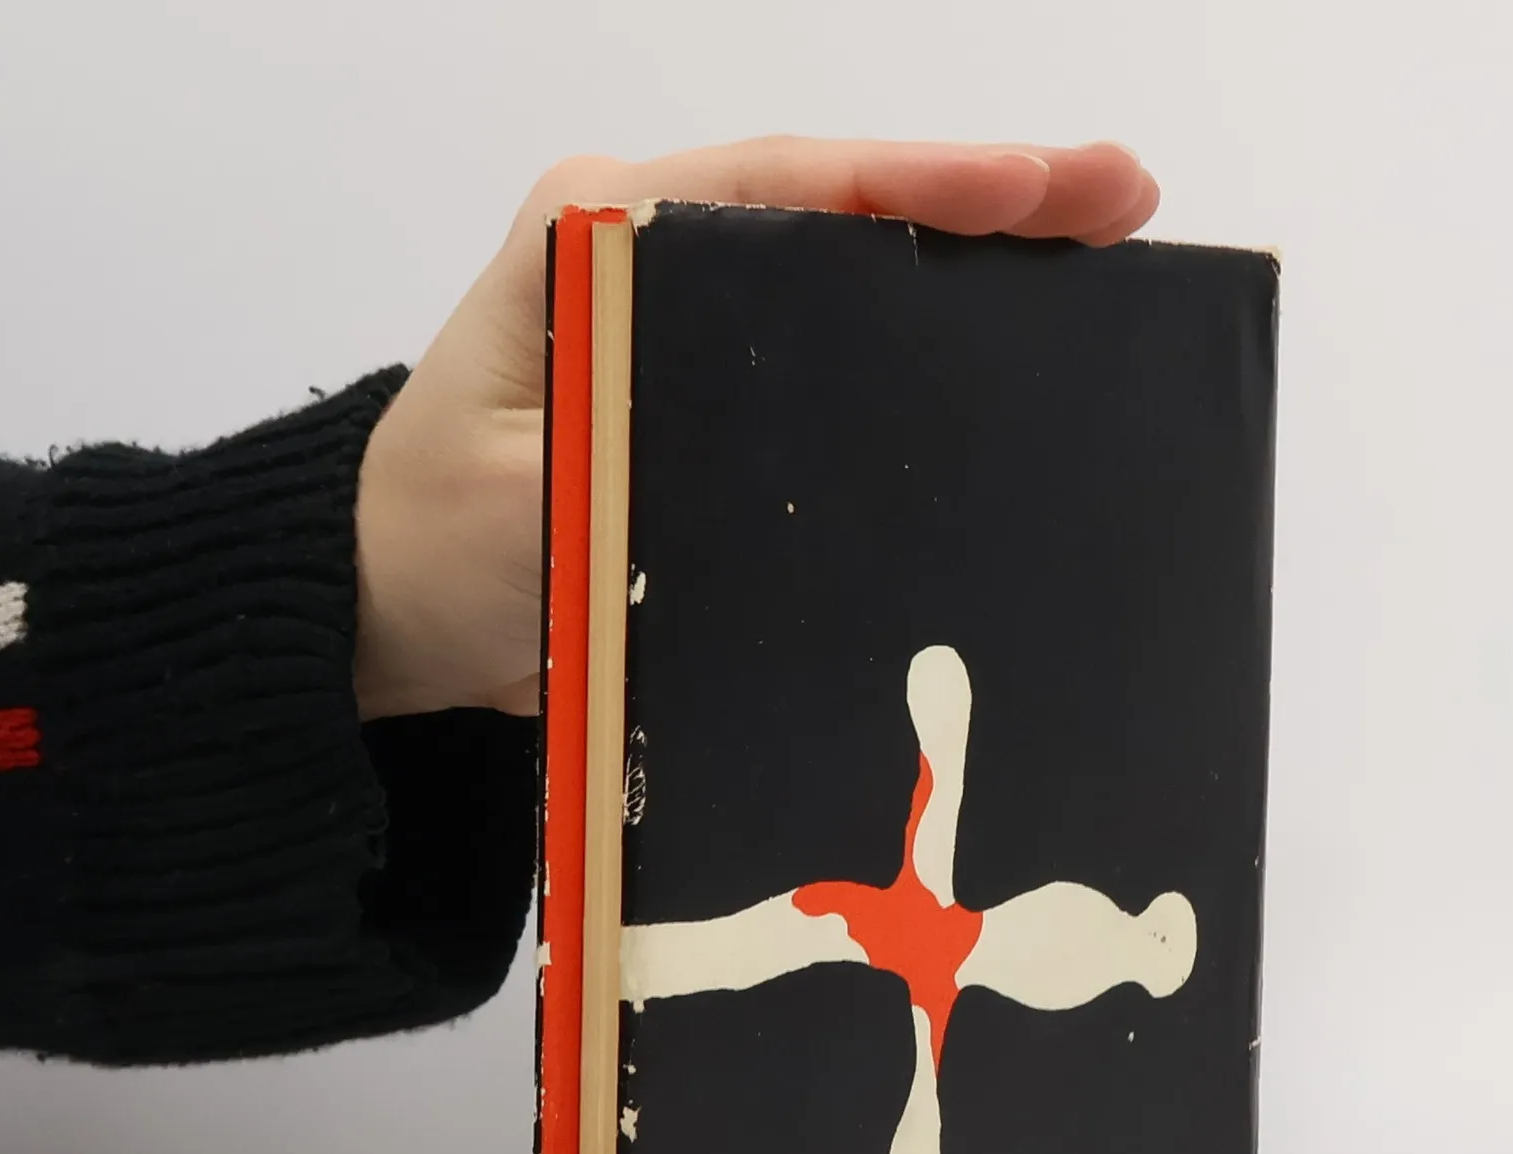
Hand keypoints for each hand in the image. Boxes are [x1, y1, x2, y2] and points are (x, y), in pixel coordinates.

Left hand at [353, 137, 1159, 719]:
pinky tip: (1008, 380)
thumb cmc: (436, 548)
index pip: (792, 186)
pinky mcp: (709, 407)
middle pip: (847, 217)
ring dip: (973, 283)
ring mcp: (691, 333)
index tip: (1050, 185)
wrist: (386, 612)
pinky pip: (833, 373)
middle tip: (1126, 201)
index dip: (929, 183)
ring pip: (853, 289)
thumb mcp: (533, 499)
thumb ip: (643, 459)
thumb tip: (790, 467)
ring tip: (1107, 276)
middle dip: (990, 207)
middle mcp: (657, 260)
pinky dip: (921, 366)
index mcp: (602, 235)